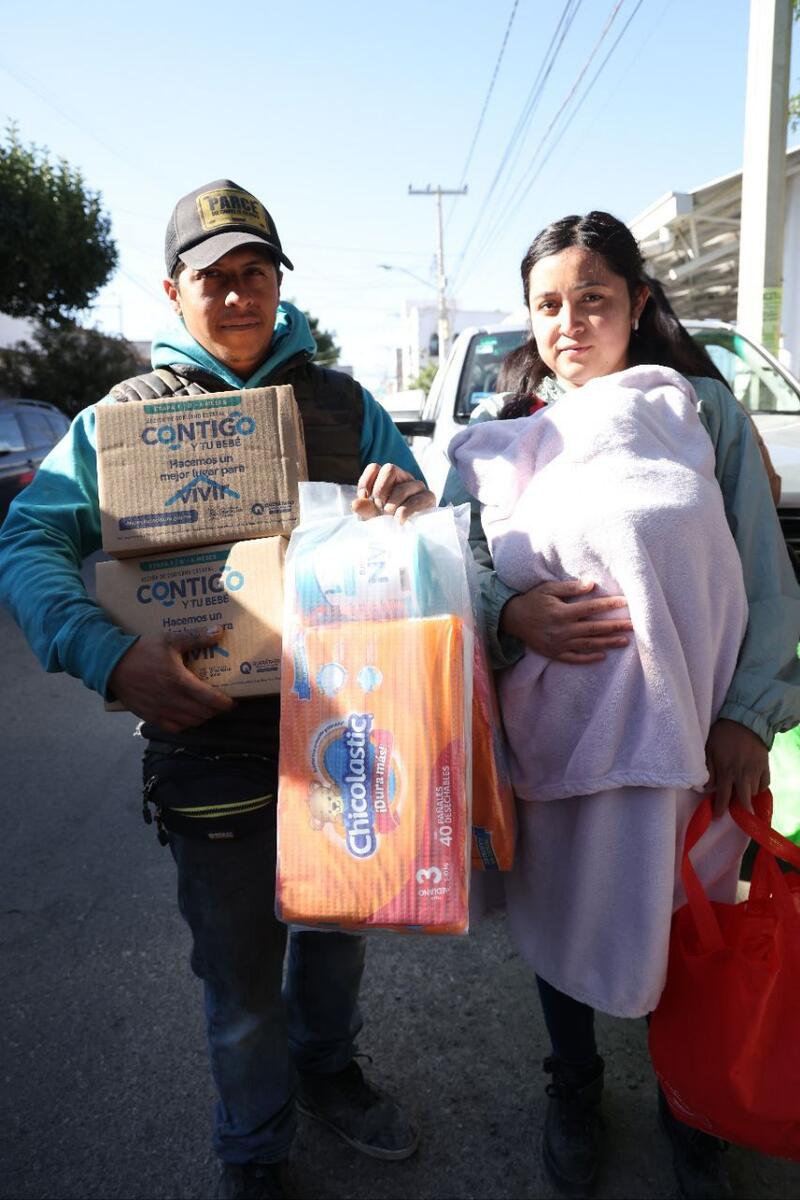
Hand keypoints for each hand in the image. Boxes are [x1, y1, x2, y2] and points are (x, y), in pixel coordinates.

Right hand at [108, 628, 234, 732]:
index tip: (232, 701)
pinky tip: (187, 715)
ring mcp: (161, 711)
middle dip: (215, 710)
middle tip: (220, 702)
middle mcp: (172, 700)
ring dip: (202, 717)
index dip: (225, 703)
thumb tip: (220, 631)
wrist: (112, 665)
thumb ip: (196, 638)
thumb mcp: (170, 640)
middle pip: (203, 713)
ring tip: (206, 708)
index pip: (210, 699)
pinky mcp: (151, 717)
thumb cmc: (142, 651)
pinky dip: (185, 724)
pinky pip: (174, 727)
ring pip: (191, 722)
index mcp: (179, 681)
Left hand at [351, 462, 435, 523]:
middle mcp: (402, 477)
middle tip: (379, 507)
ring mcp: (416, 486)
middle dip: (381, 490)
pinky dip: (405, 511)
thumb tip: (355, 505)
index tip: (364, 497)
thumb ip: (365, 508)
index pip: (375, 467)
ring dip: (392, 504)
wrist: (410, 532)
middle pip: (390, 469)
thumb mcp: (373, 514)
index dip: (366, 481)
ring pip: (402, 487)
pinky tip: (399, 520)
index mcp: (387, 478)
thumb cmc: (389, 520)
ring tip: (389, 517)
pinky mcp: (428, 497)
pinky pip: (417, 500)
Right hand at [499, 578, 632, 662]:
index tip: (625, 603)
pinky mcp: (555, 653)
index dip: (609, 605)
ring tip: (625, 641)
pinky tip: (602, 656)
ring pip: (589, 644)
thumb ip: (570, 588)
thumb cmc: (532, 600)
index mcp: (562, 612)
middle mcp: (563, 630)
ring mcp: (559, 644)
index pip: (591, 608)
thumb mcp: (548, 589)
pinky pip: (575, 658)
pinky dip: (589, 658)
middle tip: (634, 625)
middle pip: (595, 628)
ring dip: (608, 643)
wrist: (512, 619)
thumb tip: (592, 585)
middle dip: (616, 626)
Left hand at [704, 718, 769, 817]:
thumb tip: (708, 787)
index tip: (716, 817)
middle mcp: (742, 774)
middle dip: (738, 809)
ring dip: (747, 796)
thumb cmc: (723, 734)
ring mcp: (756, 771)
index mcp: (726, 771)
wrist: (746, 721)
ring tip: (740, 794)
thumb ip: (709, 770)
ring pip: (754, 792)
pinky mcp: (765, 766)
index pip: (723, 796)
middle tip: (733, 810)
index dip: (719, 809)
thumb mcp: (709, 749)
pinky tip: (752, 785)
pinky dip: (759, 788)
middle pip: (743, 799)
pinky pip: (764, 784)